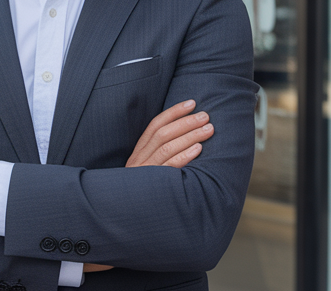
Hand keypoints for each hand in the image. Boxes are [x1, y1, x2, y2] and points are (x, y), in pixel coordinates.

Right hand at [85, 100, 213, 273]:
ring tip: (208, 128)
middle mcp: (138, 161)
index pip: (154, 126)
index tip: (191, 103)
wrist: (122, 226)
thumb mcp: (146, 176)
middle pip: (162, 134)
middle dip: (186, 121)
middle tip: (205, 115)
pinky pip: (168, 169)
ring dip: (190, 135)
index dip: (173, 112)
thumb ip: (159, 159)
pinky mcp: (149, 187)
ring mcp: (143, 174)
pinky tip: (198, 149)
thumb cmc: (141, 199)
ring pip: (167, 147)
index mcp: (138, 155)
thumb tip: (184, 141)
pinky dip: (184, 156)